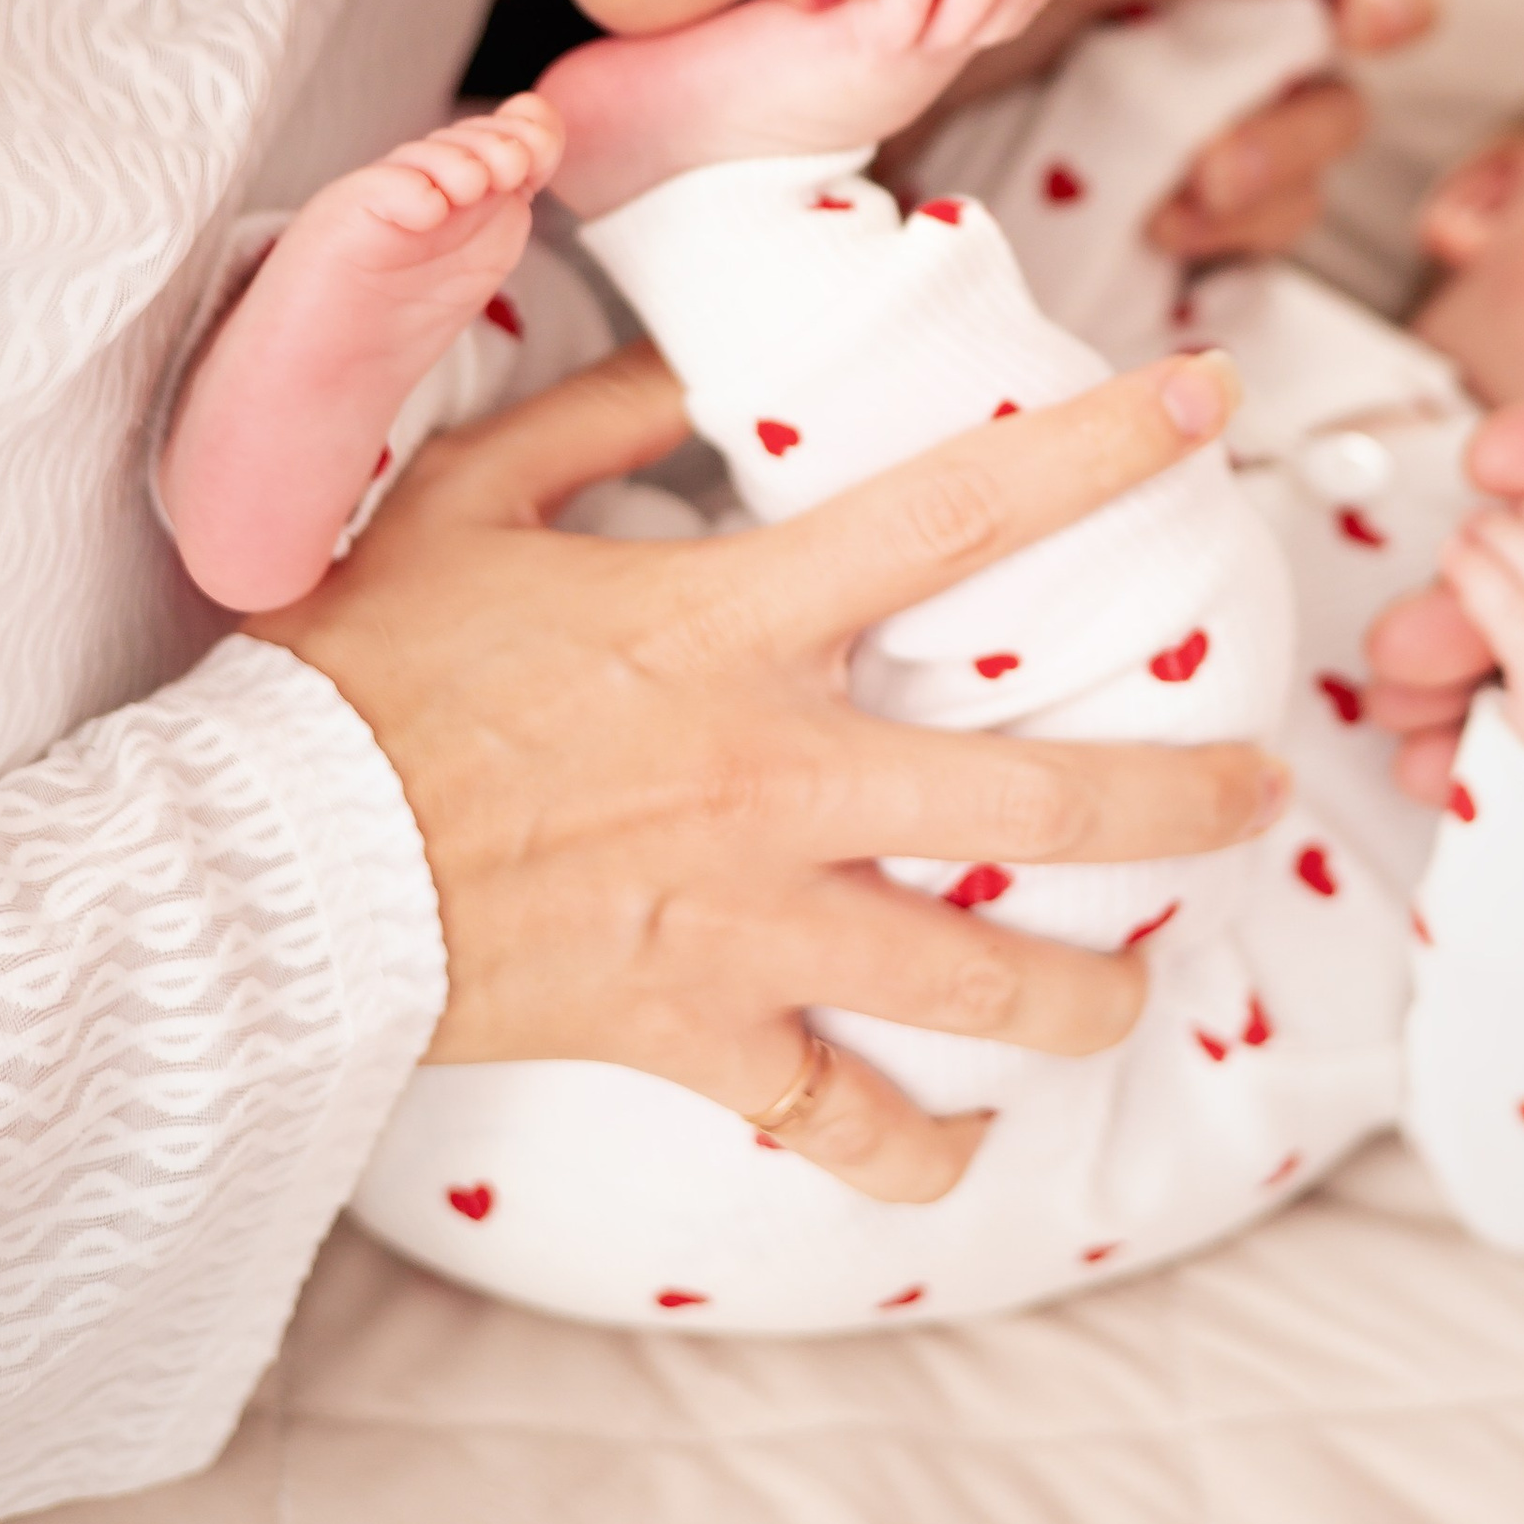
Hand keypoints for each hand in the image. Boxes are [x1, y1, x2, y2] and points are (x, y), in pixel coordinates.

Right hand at [252, 338, 1280, 1206]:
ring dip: (1092, 990)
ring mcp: (746, 923)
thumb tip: (692, 370)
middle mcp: (776, 776)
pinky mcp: (696, 1036)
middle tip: (1259, 787)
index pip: (960, 517)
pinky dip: (913, 1152)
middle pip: (1037, 801)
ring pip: (979, 983)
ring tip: (1144, 977)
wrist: (265, 869)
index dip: (1100, 450)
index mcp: (734, 625)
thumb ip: (600, 419)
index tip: (1209, 402)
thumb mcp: (469, 496)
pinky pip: (842, 1121)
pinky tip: (961, 1153)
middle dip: (1181, 798)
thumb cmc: (361, 671)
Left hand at [891, 0, 1440, 261]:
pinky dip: (1236, 227)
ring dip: (1288, 140)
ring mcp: (1229, 108)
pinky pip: (1273, 219)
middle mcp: (1236, 10)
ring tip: (1207, 171)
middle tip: (1359, 21)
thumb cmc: (955, 22)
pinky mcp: (1204, 209)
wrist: (856, 151)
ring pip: (1330, 115)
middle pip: (1377, 1)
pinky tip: (1165, 226)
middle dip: (1389, 6)